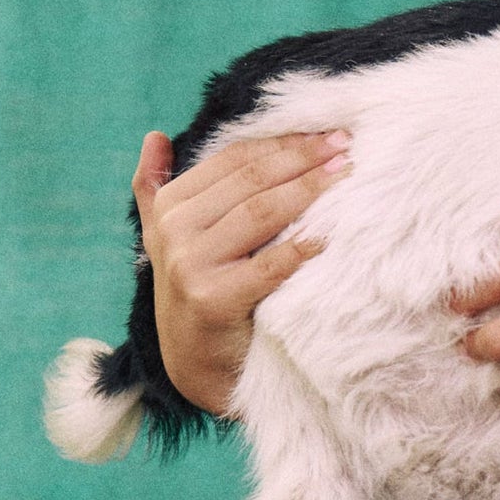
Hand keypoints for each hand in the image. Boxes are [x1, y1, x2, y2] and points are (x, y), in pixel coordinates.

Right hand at [133, 127, 351, 415]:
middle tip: (345, 145)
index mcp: (168, 207)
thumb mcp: (164, 238)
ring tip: (344, 176)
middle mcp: (174, 231)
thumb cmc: (196, 292)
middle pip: (250, 181)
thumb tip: (154, 136)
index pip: (232, 160)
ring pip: (260, 214)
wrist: (194, 364)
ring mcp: (191, 265)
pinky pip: (268, 266)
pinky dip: (299, 249)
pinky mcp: (214, 299)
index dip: (280, 144)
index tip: (323, 135)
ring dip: (307, 191)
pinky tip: (327, 236)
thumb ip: (155, 188)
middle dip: (302, 160)